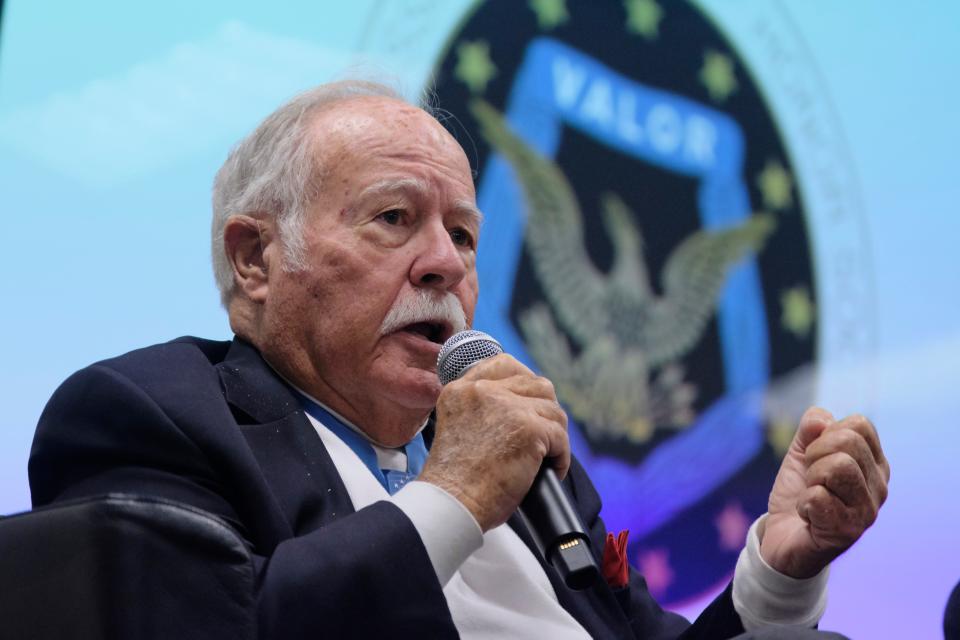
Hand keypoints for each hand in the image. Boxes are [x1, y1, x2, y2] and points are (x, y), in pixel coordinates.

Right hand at [419, 354, 568, 531]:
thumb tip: (522, 408)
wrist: (452, 504)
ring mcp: (507, 407)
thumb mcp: (458, 430)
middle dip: (545, 410)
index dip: (524, 381)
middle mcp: (482, 391)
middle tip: (544, 436)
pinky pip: (560, 437)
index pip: (503, 365)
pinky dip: (561, 456)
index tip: (529, 404)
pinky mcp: (529, 428)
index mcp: (461, 390)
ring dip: (555, 434)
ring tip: (547, 457)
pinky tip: (551, 470)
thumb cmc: (454, 482)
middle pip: (536, 384)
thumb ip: (481, 411)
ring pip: (552, 410)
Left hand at [761, 407, 889, 577]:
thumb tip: (823, 421)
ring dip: (811, 479)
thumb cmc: (799, 491)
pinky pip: (818, 497)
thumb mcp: (801, 452)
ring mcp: (867, 511)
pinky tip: (808, 516)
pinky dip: (803, 503)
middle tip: (811, 478)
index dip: (826, 433)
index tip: (816, 456)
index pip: (859, 424)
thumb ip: (811, 428)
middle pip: (847, 442)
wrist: (782, 536)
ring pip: (838, 467)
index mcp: (874, 463)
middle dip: (815, 455)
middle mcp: (880, 486)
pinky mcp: (848, 532)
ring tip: (812, 495)